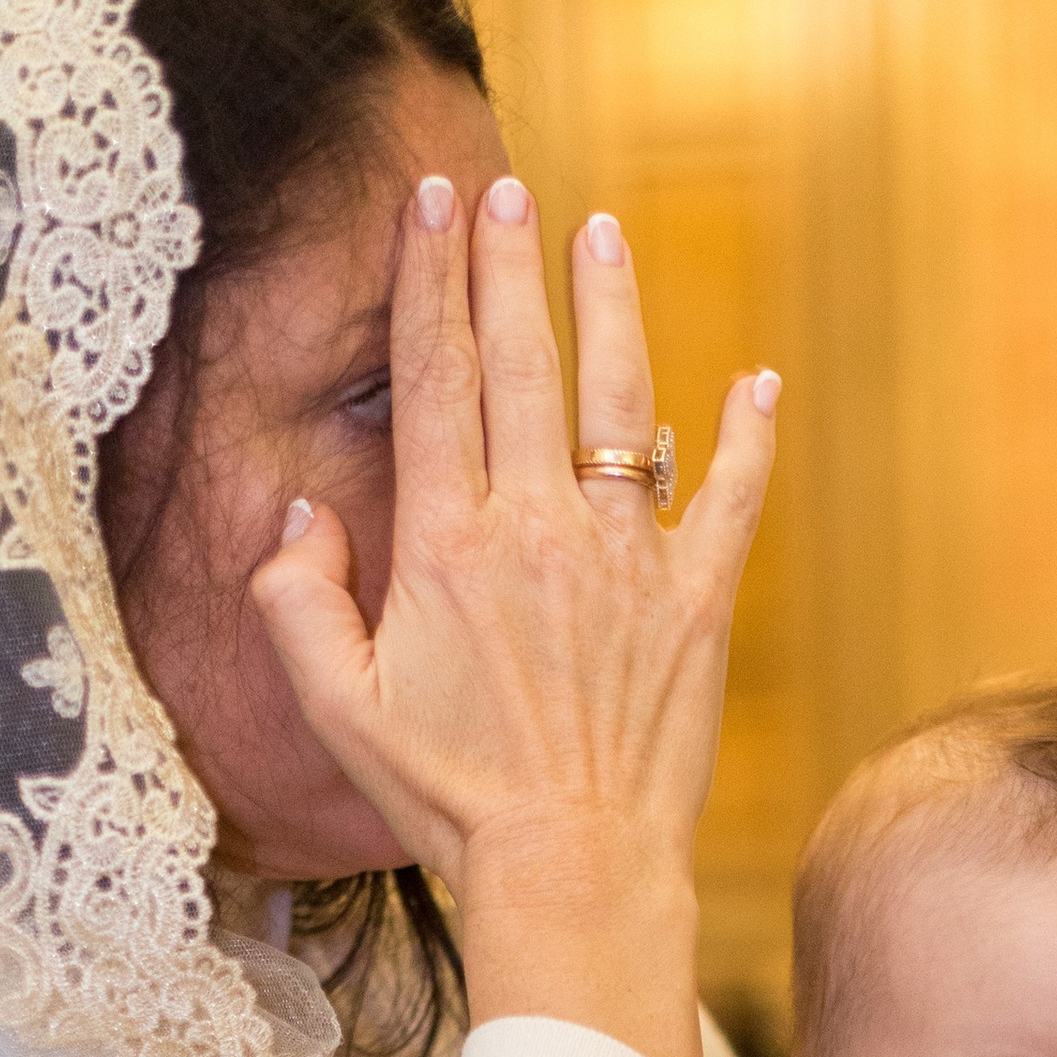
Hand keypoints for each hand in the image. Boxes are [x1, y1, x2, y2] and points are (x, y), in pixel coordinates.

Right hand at [252, 182, 776, 1056]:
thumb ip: (298, 602)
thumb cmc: (451, 800)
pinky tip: (758, 382)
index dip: (430, 281)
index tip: (433, 204)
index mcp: (447, 545)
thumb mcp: (339, 709)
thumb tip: (303, 514)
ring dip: (611, 311)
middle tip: (509, 186)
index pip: (433, 379)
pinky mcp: (697, 606)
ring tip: (603, 235)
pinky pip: (732, 502)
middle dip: (510, 267)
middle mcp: (539, 530)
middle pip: (520, 365)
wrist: (573, 869)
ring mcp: (627, 562)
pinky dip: (750, 439)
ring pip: (622, 404)